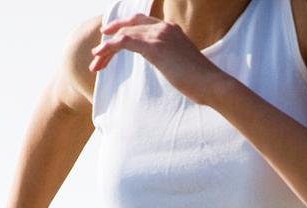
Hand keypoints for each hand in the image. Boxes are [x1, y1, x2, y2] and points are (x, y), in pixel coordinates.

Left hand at [90, 14, 224, 105]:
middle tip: (98, 48)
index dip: (124, 30)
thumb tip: (169, 66)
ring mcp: (159, 35)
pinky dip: (110, 47)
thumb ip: (172, 59)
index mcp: (171, 29)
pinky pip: (125, 41)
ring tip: (95, 61)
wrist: (212, 84)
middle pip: (130, 24)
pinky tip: (100, 55)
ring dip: (106, 48)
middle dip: (112, 35)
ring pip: (124, 34)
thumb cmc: (201, 82)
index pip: (142, 23)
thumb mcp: (183, 65)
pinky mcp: (154, 47)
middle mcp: (164, 27)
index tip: (112, 41)